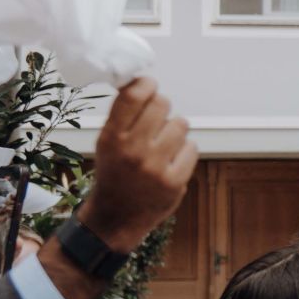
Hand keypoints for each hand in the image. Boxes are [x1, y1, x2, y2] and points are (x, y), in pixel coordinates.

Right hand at [80, 78, 195, 252]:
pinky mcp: (174, 182)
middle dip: (161, 107)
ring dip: (175, 130)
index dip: (146, 84)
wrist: (116, 217)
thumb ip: (123, 114)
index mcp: (112, 138)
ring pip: (180, 124)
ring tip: (163, 144)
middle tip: (156, 120)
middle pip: (162, 104)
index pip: (134, 95)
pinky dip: (184, 151)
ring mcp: (155, 167)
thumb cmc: (114, 172)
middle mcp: (133, 151)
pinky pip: (192, 147)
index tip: (149, 86)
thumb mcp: (106, 142)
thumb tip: (141, 82)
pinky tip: (171, 161)